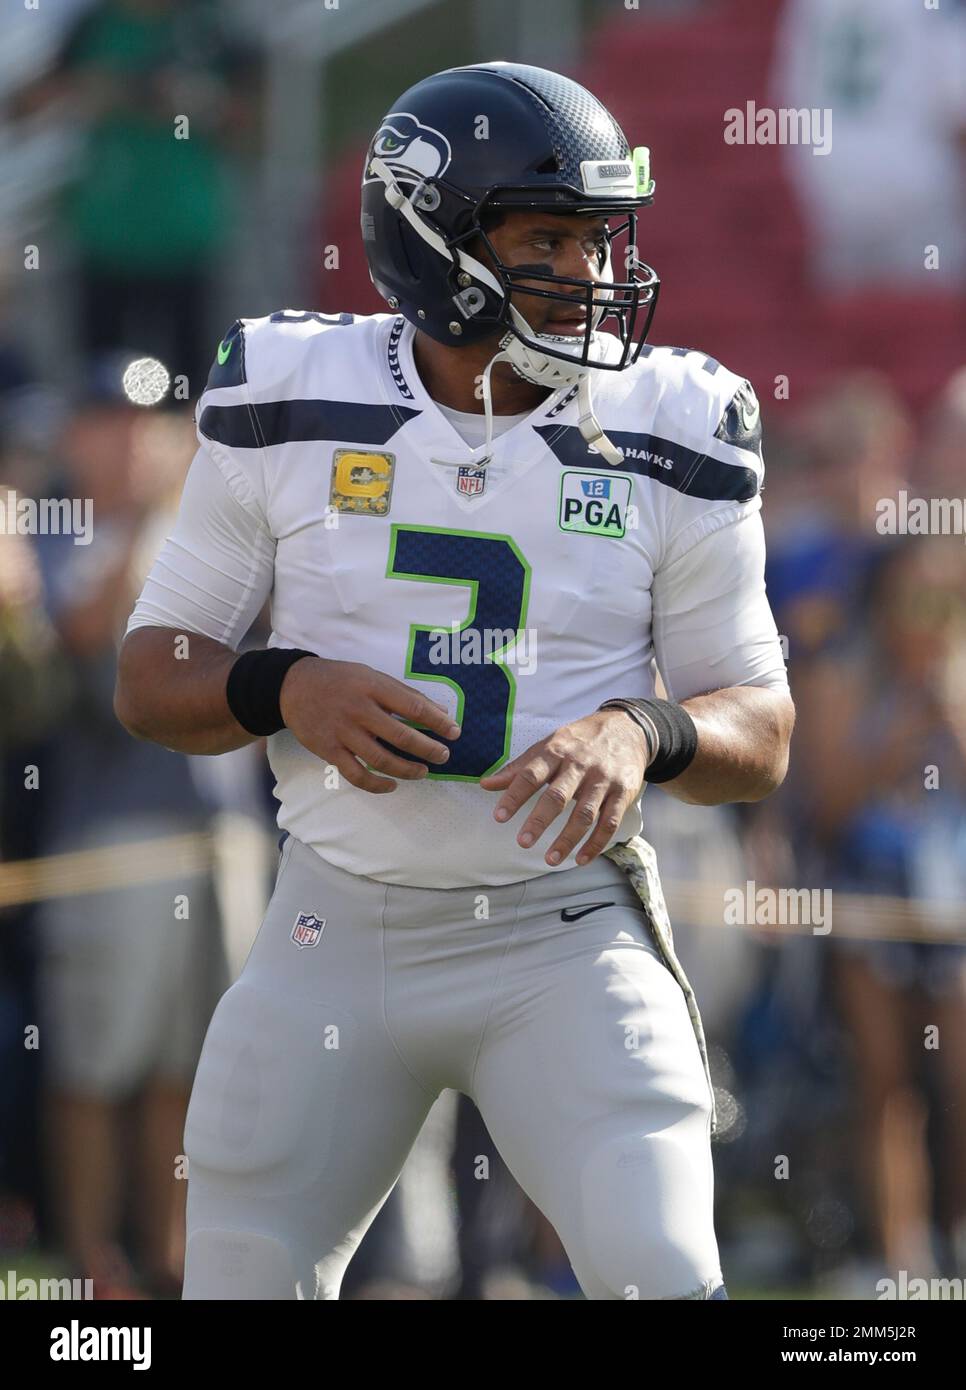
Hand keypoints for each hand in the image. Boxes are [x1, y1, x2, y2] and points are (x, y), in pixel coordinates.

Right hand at [279, 657, 459, 793]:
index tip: (454, 732)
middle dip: (428, 749)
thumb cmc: (339, 680)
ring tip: (423, 772)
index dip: (438, 722)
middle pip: (401, 736)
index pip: (414, 707)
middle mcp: (359, 710)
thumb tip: (439, 711)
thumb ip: (403, 694)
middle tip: (443, 755)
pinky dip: (377, 785)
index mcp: (373, 687)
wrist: (293, 687)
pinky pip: (357, 775)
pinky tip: (393, 785)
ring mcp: (343, 733)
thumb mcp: (371, 675)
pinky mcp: (330, 751)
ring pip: (381, 760)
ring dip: (407, 769)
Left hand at [479, 709, 649, 865]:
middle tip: (523, 843)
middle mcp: (580, 766)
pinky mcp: (623, 793)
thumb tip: (485, 784)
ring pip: (585, 814)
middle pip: (557, 796)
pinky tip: (581, 859)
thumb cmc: (580, 740)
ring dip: (567, 839)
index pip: (530, 775)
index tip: (499, 817)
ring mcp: (603, 780)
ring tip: (550, 860)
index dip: (514, 796)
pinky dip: (595, 844)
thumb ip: (518, 768)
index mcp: (556, 751)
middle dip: (539, 821)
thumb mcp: (548, 745)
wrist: (628, 728)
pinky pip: (609, 822)